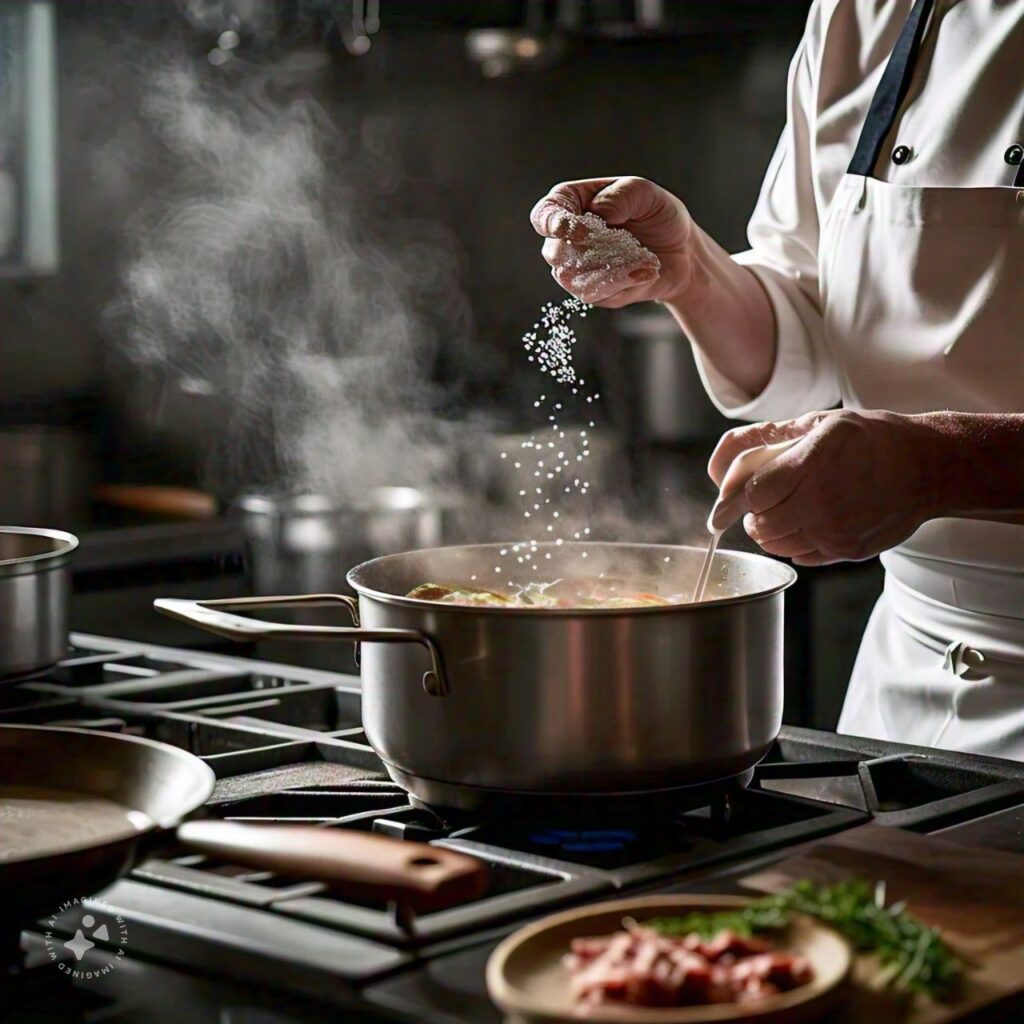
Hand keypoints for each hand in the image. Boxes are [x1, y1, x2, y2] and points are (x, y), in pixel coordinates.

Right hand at [530, 176, 693, 306]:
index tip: (579, 229)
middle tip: (618, 243)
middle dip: (583, 251)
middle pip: (553, 252)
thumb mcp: (647, 193)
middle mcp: (568, 238)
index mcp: (572, 204)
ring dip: (605, 269)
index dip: (553, 223)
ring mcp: (577, 269)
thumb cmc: (659, 216)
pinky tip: (643, 273)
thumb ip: (622, 195)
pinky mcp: (592, 292)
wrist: (681, 252)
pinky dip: (620, 283)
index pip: (544, 215)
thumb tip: (600, 211)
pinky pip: (592, 294)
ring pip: (569, 278)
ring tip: (638, 258)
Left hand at [707, 410, 950, 565]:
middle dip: (755, 515)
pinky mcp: (848, 550)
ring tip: (785, 514)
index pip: (753, 494)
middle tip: (763, 506)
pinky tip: (808, 526)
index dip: (744, 494)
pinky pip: (802, 557)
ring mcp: (836, 530)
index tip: (746, 493)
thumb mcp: (822, 422)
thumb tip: (727, 458)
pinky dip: (795, 545)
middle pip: (761, 524)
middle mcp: (821, 501)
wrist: (927, 467)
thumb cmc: (872, 439)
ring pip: (777, 545)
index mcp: (811, 464)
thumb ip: (772, 438)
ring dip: (772, 532)